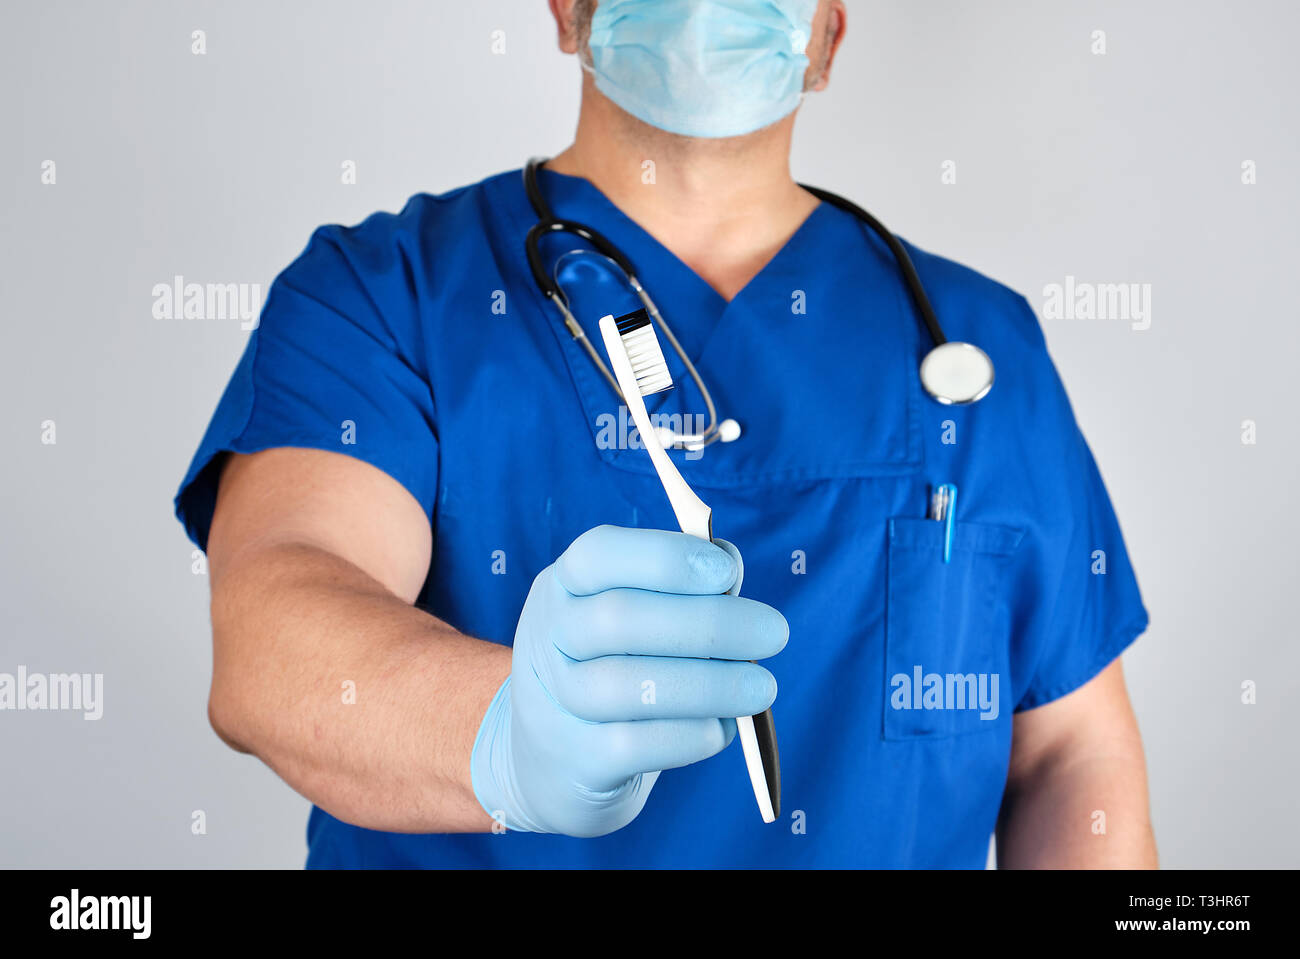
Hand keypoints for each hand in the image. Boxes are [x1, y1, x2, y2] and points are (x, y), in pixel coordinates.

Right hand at [470, 525, 787, 837]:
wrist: (556, 752)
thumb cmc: (616, 661)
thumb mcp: (633, 610)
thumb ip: (682, 584)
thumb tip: (729, 567)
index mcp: (565, 583)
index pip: (599, 554)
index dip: (665, 558)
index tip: (728, 572)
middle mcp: (548, 634)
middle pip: (620, 618)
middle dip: (710, 624)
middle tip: (775, 633)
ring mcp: (555, 699)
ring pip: (627, 686)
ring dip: (710, 685)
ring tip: (761, 688)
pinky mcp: (577, 757)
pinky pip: (636, 744)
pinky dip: (689, 735)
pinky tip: (722, 727)